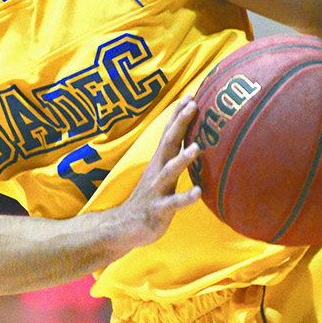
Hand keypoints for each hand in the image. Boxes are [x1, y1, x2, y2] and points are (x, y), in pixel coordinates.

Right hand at [110, 97, 205, 248]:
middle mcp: (157, 171)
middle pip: (168, 143)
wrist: (123, 227)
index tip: (190, 95)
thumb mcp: (161, 175)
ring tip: (196, 147)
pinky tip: (198, 192)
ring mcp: (157, 190)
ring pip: (169, 171)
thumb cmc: (149, 199)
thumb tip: (193, 142)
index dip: (178, 114)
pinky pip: (173, 204)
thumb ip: (174, 159)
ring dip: (182, 159)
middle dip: (180, 123)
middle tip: (192, 105)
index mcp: (159, 162)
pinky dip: (185, 197)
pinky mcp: (158, 210)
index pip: (169, 133)